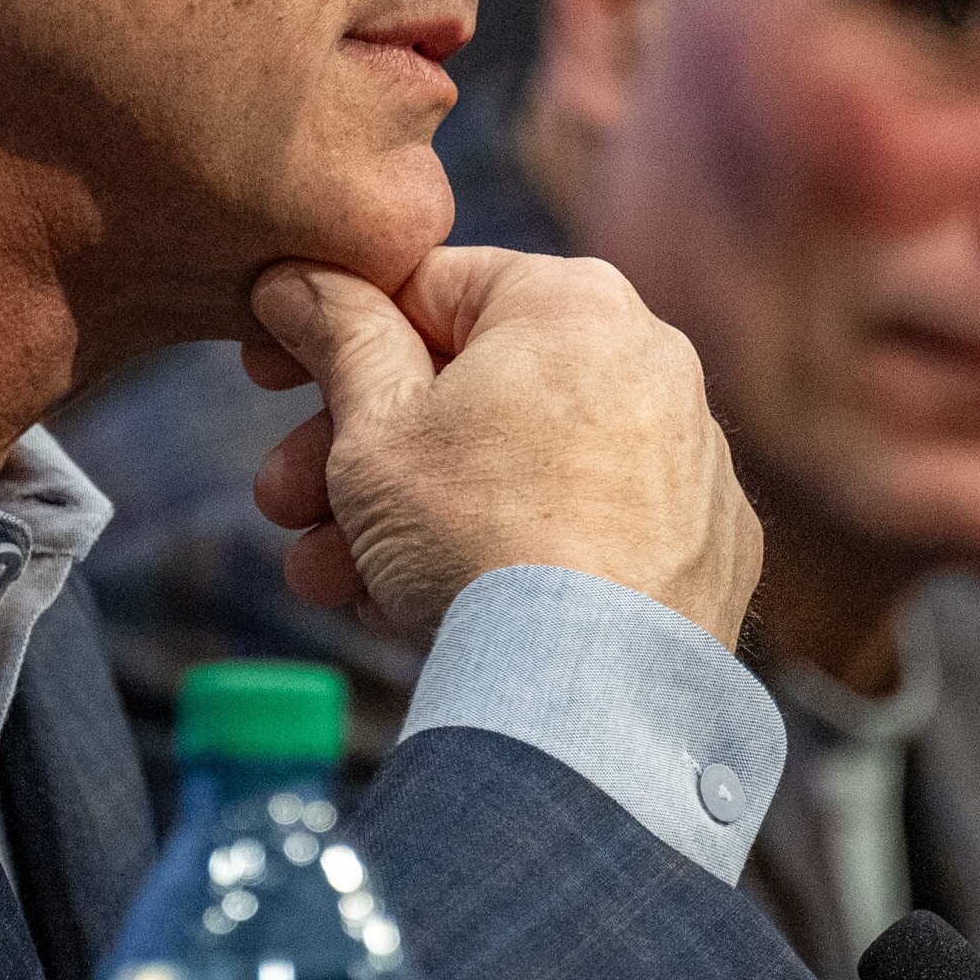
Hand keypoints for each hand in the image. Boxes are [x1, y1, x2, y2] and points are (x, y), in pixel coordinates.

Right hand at [246, 246, 761, 649]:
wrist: (588, 701)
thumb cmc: (474, 541)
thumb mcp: (372, 428)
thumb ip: (338, 336)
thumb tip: (302, 278)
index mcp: (574, 301)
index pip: (428, 289)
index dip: (333, 332)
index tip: (271, 375)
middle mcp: (652, 360)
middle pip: (470, 390)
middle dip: (357, 453)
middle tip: (284, 503)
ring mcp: (691, 459)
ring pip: (518, 466)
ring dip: (411, 517)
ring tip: (331, 579)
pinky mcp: (708, 549)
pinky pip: (585, 528)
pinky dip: (511, 555)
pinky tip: (430, 608)